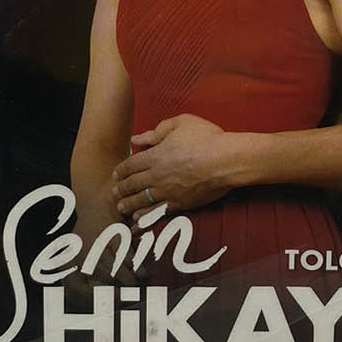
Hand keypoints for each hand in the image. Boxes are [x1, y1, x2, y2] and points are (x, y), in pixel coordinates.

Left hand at [112, 114, 236, 214]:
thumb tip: (137, 138)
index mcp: (155, 155)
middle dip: (121, 189)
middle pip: (132, 185)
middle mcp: (157, 175)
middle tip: (115, 193)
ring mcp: (167, 192)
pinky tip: (139, 218)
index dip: (120, 171)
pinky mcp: (180, 204)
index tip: (116, 175)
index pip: (130, 165)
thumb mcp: (181, 123)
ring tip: (122, 208)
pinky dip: (145, 216)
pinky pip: (156, 212)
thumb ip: (157, 131)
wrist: (226, 161)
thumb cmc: (207, 138)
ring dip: (128, 205)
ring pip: (140, 201)